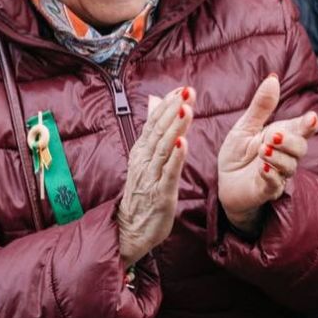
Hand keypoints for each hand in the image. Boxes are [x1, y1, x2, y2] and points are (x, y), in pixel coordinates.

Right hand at [116, 86, 194, 264]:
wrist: (130, 229)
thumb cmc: (143, 192)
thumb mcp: (147, 159)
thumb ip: (154, 132)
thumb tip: (156, 103)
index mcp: (142, 151)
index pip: (154, 123)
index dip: (168, 105)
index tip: (182, 88)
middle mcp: (144, 160)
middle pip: (159, 130)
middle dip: (173, 109)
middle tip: (187, 91)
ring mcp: (151, 176)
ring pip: (164, 147)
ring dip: (175, 127)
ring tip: (186, 109)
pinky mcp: (160, 193)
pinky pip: (168, 172)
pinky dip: (175, 157)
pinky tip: (183, 143)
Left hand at [217, 74, 317, 231]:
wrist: (224, 182)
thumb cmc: (238, 154)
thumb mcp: (245, 126)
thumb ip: (261, 106)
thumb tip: (273, 78)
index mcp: (283, 136)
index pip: (302, 129)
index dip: (309, 124)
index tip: (312, 118)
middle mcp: (285, 155)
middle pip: (301, 148)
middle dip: (290, 141)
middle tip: (272, 136)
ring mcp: (278, 174)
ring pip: (289, 166)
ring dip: (278, 157)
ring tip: (263, 150)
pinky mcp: (266, 190)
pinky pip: (274, 184)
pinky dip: (271, 176)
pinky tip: (263, 168)